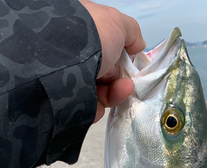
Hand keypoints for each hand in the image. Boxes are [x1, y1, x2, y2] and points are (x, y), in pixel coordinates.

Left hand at [80, 1, 145, 122]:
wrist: (67, 61)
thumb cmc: (91, 35)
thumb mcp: (116, 22)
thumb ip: (131, 31)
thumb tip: (138, 44)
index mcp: (80, 33)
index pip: (104, 47)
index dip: (119, 55)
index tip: (130, 60)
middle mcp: (72, 55)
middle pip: (104, 71)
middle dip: (120, 77)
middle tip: (128, 80)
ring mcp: (70, 79)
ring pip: (100, 91)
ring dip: (117, 91)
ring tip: (123, 88)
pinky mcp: (68, 101)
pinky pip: (90, 107)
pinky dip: (101, 105)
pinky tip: (104, 98)